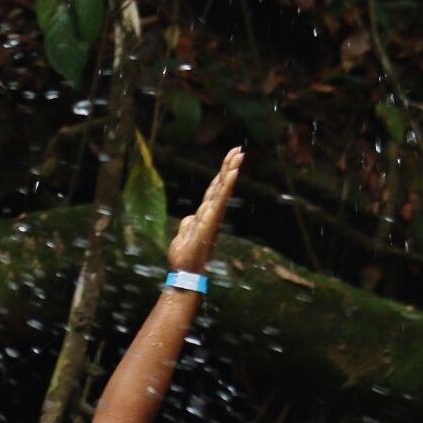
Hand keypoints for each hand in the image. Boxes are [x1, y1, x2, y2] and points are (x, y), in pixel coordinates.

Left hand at [166, 146, 242, 273]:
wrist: (184, 272)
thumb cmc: (185, 256)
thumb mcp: (184, 234)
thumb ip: (188, 223)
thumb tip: (191, 218)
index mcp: (205, 214)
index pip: (214, 190)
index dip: (221, 175)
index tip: (230, 158)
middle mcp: (212, 214)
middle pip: (221, 186)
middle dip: (229, 167)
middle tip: (238, 150)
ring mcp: (212, 217)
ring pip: (222, 190)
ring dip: (230, 172)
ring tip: (238, 156)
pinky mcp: (210, 221)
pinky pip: (219, 200)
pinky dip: (226, 186)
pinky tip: (231, 174)